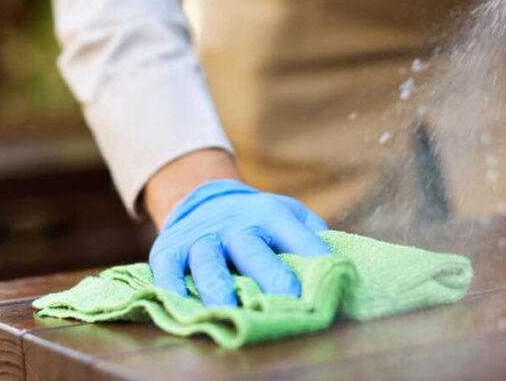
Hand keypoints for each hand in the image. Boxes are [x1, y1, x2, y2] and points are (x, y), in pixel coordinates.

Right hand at [148, 179, 330, 306]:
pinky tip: (176, 301)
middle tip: (287, 297)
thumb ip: (311, 232)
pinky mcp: (169, 248)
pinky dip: (169, 284)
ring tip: (227, 308)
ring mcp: (200, 236)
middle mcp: (234, 223)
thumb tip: (339, 262)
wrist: (202, 197)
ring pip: (208, 260)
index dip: (313, 254)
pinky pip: (166, 267)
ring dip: (217, 285)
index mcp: (268, 213)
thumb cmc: (256, 218)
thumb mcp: (288, 213)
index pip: (295, 234)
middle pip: (251, 249)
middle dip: (269, 274)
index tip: (331, 276)